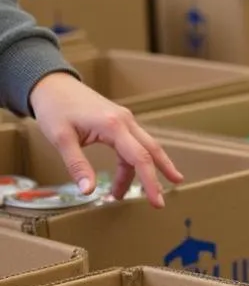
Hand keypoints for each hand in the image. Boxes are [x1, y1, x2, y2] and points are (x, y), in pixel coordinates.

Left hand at [28, 71, 183, 208]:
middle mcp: (125, 121)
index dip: (150, 182)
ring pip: (145, 147)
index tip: (156, 202)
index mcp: (114, 125)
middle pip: (151, 151)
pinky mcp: (120, 121)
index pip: (139, 158)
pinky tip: (131, 174)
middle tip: (160, 201)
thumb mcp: (61, 138)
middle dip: (160, 175)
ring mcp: (125, 120)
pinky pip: (135, 143)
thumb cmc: (55, 108)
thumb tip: (88, 191)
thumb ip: (77, 165)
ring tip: (146, 191)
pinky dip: (135, 161)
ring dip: (147, 170)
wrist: (52, 84)